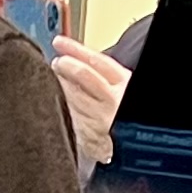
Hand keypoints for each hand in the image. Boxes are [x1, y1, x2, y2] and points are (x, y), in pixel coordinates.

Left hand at [52, 45, 128, 165]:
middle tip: (56, 61)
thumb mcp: (123, 89)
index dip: (76, 50)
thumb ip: (105, 76)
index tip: (60, 43)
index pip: (97, 61)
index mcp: (125, 85)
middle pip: (84, 77)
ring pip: (74, 96)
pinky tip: (60, 100)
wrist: (136, 150)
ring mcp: (100, 120)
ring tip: (55, 77)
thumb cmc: (129, 118)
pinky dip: (63, 105)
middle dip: (66, 65)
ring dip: (61, 84)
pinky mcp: (89, 136)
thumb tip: (80, 59)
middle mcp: (114, 102)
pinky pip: (71, 116)